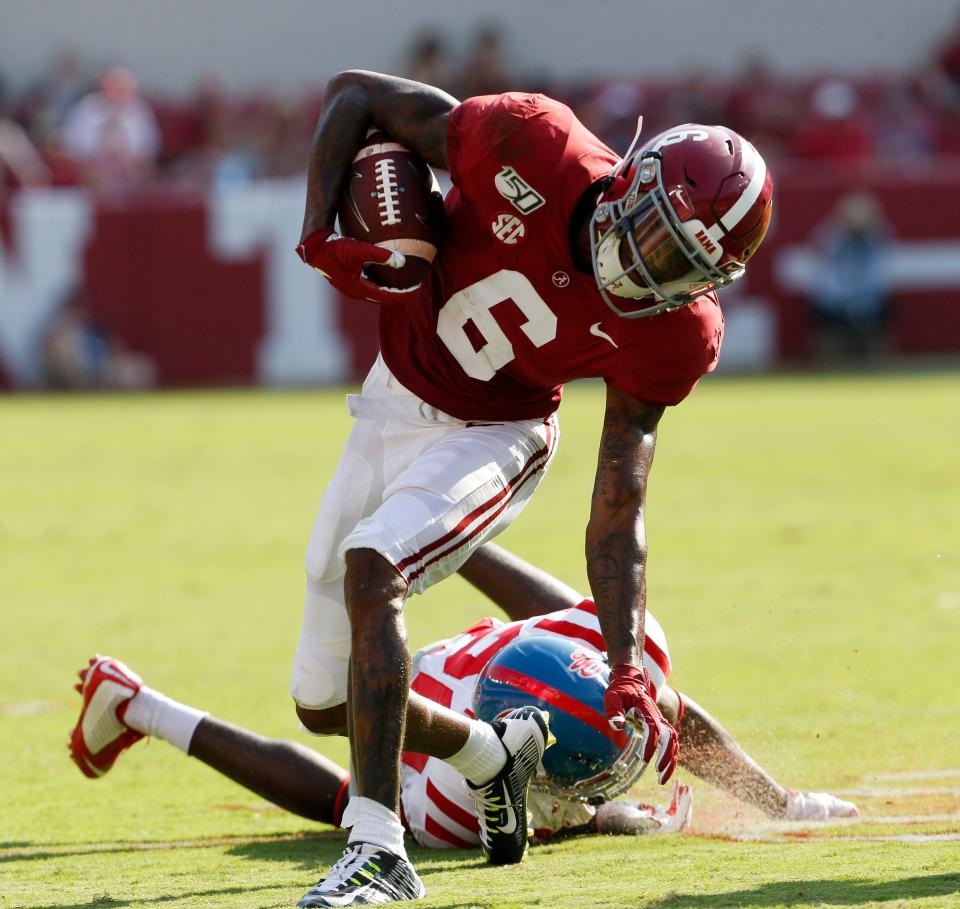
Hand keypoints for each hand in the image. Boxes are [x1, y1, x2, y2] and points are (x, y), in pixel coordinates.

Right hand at [295, 228, 420, 304]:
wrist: (314, 247)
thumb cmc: (334, 248)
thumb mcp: (359, 250)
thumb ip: (380, 255)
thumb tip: (402, 261)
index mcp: (359, 289)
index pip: (386, 297)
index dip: (402, 296)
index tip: (417, 293)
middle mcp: (355, 292)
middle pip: (382, 297)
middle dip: (398, 295)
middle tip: (413, 289)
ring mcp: (350, 287)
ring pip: (375, 292)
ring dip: (388, 290)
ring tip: (402, 285)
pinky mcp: (348, 280)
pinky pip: (369, 285)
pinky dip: (380, 283)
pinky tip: (386, 274)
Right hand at [593, 781, 692, 834]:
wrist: (605, 817)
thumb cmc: (615, 819)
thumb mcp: (629, 819)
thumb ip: (643, 822)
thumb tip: (659, 823)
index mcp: (658, 830)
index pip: (679, 820)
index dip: (685, 807)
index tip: (687, 792)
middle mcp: (661, 826)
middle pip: (682, 818)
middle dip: (687, 803)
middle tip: (688, 787)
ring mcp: (658, 819)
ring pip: (677, 810)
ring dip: (682, 798)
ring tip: (682, 783)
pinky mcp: (653, 812)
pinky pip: (670, 805)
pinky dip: (674, 795)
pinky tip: (676, 784)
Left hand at [604, 664, 678, 783]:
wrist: (629, 680)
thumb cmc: (619, 690)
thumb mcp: (612, 697)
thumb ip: (614, 710)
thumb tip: (617, 726)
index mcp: (647, 709)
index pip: (653, 729)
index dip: (651, 744)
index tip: (646, 759)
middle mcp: (657, 716)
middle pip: (670, 738)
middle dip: (667, 757)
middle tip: (659, 775)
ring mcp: (660, 721)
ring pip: (673, 741)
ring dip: (671, 760)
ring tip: (662, 779)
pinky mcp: (659, 726)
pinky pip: (670, 742)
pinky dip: (670, 756)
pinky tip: (663, 769)